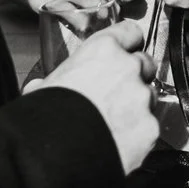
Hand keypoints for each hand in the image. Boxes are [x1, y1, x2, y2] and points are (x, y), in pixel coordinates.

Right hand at [32, 16, 156, 173]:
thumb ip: (50, 82)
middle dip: (136, 77)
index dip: (128, 44)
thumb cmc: (47, 118)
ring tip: (115, 124)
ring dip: (138, 107)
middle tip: (117, 94)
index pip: (130, 32)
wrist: (57, 155)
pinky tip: (119, 143)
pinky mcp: (150, 128)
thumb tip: (38, 88)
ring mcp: (142, 98)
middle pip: (146, 64)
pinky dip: (138, 136)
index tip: (126, 51)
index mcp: (103, 50)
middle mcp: (128, 68)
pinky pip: (150, 128)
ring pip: (150, 97)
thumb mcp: (43, 88)